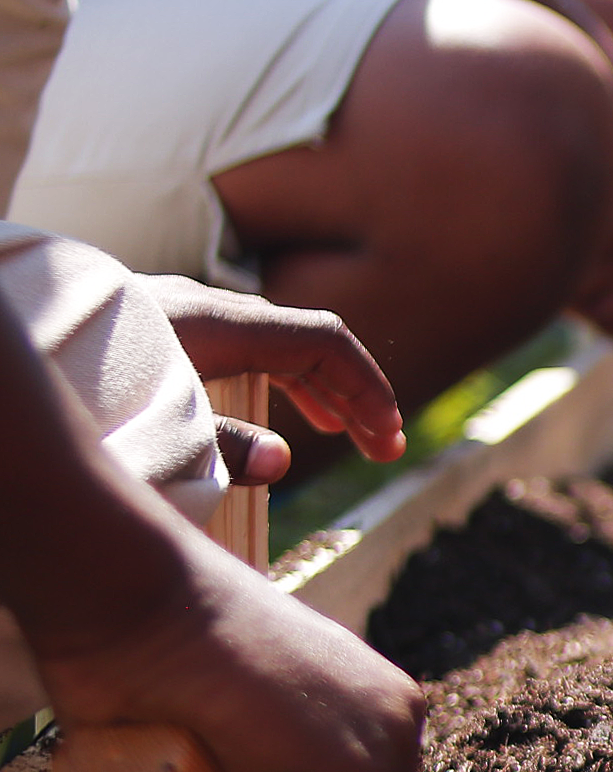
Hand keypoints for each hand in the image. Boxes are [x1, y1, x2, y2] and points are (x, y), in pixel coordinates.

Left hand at [139, 277, 407, 481]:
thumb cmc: (66, 389)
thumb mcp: (145, 428)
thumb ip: (216, 446)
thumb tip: (282, 462)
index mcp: (217, 323)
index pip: (322, 341)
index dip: (365, 385)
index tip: (388, 434)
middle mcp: (206, 309)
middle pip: (303, 343)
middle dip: (350, 394)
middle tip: (383, 448)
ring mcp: (180, 316)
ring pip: (269, 346)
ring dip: (312, 388)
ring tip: (343, 431)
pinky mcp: (158, 329)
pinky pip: (236, 349)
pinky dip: (271, 379)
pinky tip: (274, 408)